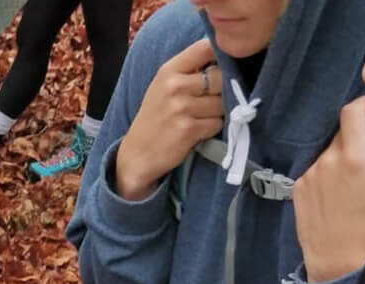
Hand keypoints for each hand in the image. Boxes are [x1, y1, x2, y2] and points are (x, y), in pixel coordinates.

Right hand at [115, 39, 224, 200]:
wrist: (137, 155)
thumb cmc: (155, 119)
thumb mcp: (163, 86)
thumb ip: (189, 70)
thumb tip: (227, 57)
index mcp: (168, 71)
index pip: (205, 47)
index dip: (222, 53)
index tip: (222, 64)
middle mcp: (174, 86)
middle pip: (221, 77)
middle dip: (220, 90)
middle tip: (206, 101)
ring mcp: (181, 108)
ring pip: (222, 102)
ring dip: (217, 112)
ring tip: (198, 118)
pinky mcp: (189, 129)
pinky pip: (217, 123)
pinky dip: (211, 128)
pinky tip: (196, 131)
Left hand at [294, 96, 364, 282]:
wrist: (338, 257)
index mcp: (355, 157)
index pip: (352, 113)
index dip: (364, 105)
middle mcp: (327, 162)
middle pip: (341, 134)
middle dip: (356, 138)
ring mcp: (310, 175)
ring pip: (328, 154)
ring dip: (341, 158)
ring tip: (352, 180)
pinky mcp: (299, 188)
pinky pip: (315, 171)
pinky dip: (326, 174)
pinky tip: (336, 193)